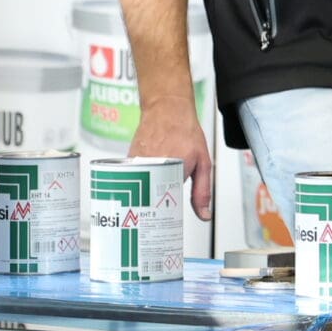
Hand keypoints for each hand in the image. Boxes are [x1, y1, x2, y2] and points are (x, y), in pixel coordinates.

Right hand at [131, 100, 215, 221]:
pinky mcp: (128, 159)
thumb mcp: (203, 162)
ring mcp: (136, 163)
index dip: (162, 215)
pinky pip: (130, 176)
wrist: (168, 108)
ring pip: (136, 189)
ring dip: (143, 194)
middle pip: (146, 200)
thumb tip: (203, 215)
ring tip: (148, 196)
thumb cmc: (186, 132)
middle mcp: (150, 167)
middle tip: (153, 212)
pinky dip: (137, 181)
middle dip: (150, 208)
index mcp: (170, 171)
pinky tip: (143, 180)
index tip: (163, 222)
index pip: (162, 206)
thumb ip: (202, 191)